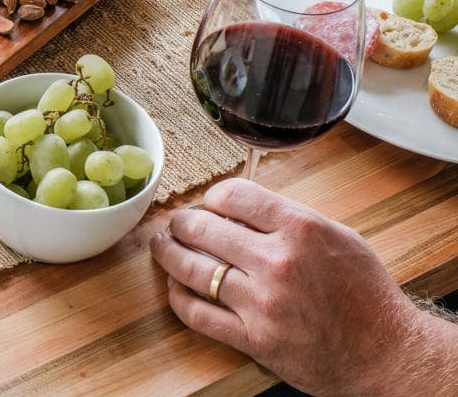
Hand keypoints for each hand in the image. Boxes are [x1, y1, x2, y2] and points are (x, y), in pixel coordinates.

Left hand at [149, 179, 437, 396]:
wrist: (387, 353)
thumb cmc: (364, 293)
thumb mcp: (336, 236)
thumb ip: (288, 217)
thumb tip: (239, 203)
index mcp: (301, 229)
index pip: (233, 195)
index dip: (211, 197)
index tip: (208, 204)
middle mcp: (279, 262)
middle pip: (204, 228)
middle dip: (182, 222)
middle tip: (177, 223)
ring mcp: (263, 303)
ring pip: (193, 269)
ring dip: (168, 254)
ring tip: (162, 245)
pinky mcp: (254, 340)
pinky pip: (198, 314)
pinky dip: (178, 297)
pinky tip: (175, 287)